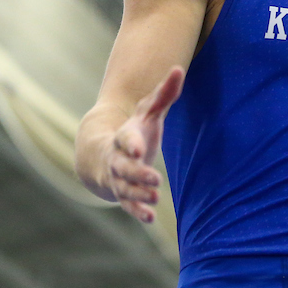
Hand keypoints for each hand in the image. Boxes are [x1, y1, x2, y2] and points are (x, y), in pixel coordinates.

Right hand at [101, 66, 184, 222]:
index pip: (125, 138)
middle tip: (155, 178)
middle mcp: (117, 159)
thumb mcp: (148, 111)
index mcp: (124, 136)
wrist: (107, 153)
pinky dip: (138, 211)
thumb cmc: (135, 131)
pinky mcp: (123, 195)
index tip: (138, 149)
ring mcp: (118, 178)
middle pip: (123, 167)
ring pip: (124, 188)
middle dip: (137, 173)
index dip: (130, 143)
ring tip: (156, 196)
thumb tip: (179, 70)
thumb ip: (164, 94)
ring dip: (138, 194)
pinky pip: (128, 205)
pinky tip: (150, 217)